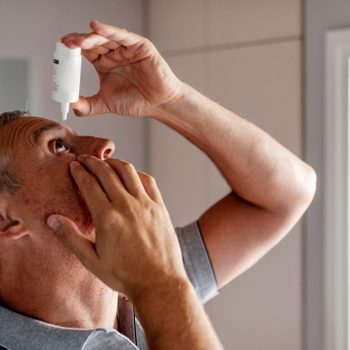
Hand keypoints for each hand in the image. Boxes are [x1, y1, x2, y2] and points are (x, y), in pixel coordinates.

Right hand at [47, 156, 187, 299]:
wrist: (159, 282)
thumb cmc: (125, 275)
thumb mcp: (91, 260)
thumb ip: (71, 237)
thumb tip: (52, 219)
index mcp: (107, 217)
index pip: (89, 184)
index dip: (79, 172)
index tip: (74, 165)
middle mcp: (127, 206)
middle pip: (107, 173)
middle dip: (93, 162)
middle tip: (85, 158)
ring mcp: (146, 204)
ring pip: (128, 172)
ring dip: (115, 162)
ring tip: (106, 162)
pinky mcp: (160, 207)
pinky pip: (148, 181)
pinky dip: (137, 173)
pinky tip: (131, 175)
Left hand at [61, 20, 183, 116]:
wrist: (158, 104)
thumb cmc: (137, 101)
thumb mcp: (106, 103)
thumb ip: (88, 105)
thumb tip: (70, 105)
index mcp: (104, 64)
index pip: (84, 52)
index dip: (72, 50)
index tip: (60, 52)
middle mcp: (114, 54)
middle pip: (92, 42)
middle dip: (78, 42)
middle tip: (66, 44)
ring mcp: (126, 48)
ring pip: (105, 38)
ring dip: (90, 38)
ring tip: (77, 41)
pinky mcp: (139, 46)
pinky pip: (122, 36)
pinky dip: (109, 31)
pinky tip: (96, 28)